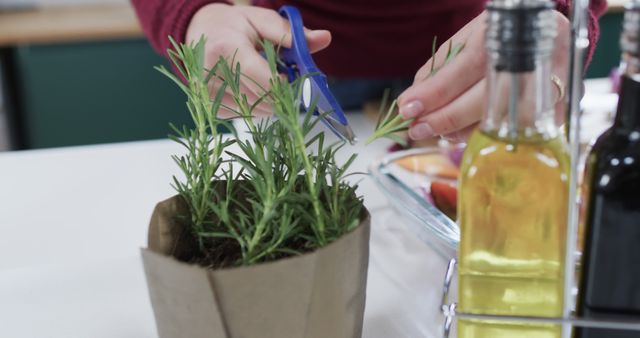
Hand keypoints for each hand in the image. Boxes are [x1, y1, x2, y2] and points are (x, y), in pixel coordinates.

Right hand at [186, 4, 331, 117]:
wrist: (198, 31)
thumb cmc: (233, 25)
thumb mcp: (262, 20)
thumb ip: (292, 33)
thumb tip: (325, 38)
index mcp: (226, 48)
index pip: (265, 81)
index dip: (286, 85)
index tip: (292, 76)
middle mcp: (212, 73)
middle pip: (262, 100)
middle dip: (281, 94)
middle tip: (282, 78)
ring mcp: (208, 93)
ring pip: (255, 111)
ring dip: (269, 102)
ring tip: (263, 79)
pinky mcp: (209, 106)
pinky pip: (244, 115)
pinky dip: (255, 105)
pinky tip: (249, 88)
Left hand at [397, 10, 569, 141]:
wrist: (547, 36)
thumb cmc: (498, 39)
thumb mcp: (465, 40)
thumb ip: (438, 70)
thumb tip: (412, 102)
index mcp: (508, 33)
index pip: (466, 67)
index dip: (435, 91)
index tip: (407, 107)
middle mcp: (534, 60)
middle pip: (483, 100)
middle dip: (443, 118)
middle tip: (416, 128)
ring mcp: (550, 88)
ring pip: (498, 123)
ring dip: (459, 132)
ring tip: (436, 130)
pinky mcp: (556, 112)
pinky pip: (511, 134)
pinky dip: (481, 135)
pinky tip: (462, 130)